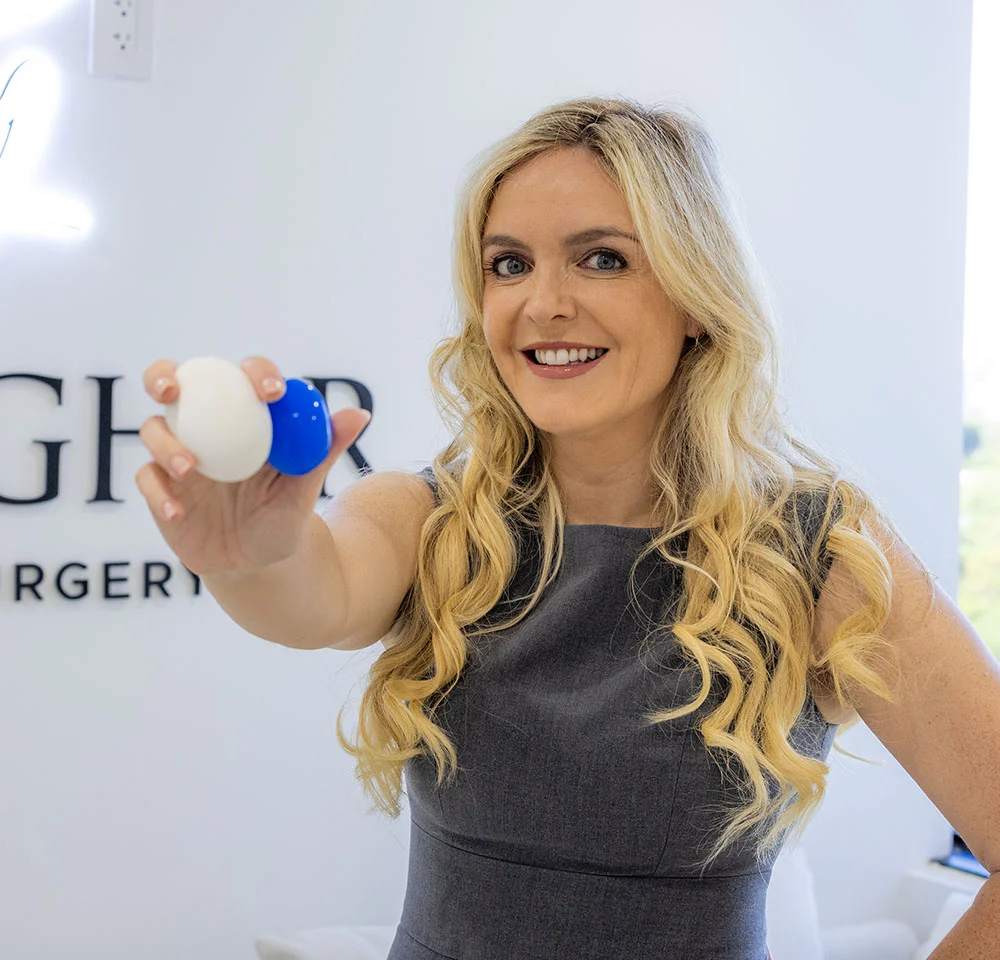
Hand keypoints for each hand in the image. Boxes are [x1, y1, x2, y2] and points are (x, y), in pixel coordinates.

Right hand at [135, 355, 370, 576]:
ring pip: (155, 430)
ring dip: (166, 443)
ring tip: (191, 468)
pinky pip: (147, 480)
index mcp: (245, 418)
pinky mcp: (161, 488)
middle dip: (164, 376)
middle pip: (175, 384)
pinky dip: (157, 493)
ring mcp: (179, 455)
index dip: (254, 373)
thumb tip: (360, 414)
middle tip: (172, 389)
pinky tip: (176, 511)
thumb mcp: (305, 487)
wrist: (258, 563)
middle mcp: (207, 427)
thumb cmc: (284, 516)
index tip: (271, 393)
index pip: (242, 377)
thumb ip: (326, 450)